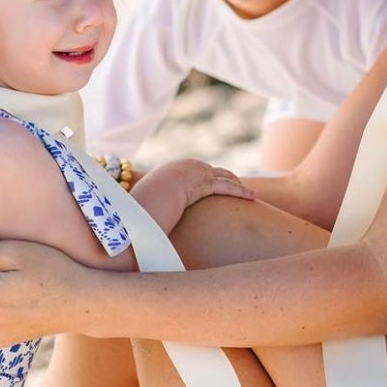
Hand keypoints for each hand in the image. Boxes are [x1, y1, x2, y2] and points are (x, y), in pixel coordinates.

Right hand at [129, 158, 252, 236]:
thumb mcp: (147, 207)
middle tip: (239, 190)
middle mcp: (183, 167)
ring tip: (248, 194)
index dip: (211, 179)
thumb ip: (155, 207)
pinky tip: (251, 197)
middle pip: (212, 171)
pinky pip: (224, 186)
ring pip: (222, 176)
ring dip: (237, 185)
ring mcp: (192, 173)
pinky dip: (240, 191)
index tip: (219, 187)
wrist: (135, 208)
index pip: (196, 172)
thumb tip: (152, 219)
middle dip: (227, 179)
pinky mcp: (201, 183)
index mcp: (171, 171)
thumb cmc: (137, 213)